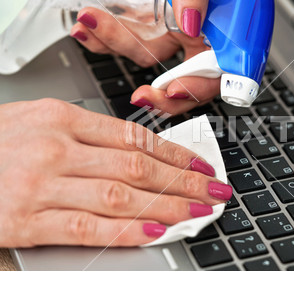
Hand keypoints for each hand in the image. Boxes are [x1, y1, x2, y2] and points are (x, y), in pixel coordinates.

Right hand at [0, 99, 231, 246]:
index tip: (199, 165)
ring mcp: (40, 185)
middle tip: (213, 189)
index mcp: (60, 118)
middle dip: (182, 179)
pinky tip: (156, 230)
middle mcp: (54, 148)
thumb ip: (87, 136)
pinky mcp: (25, 220)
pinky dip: (126, 230)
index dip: (174, 153)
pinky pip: (87, 226)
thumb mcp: (38, 121)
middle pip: (136, 165)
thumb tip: (138, 151)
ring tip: (198, 210)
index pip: (134, 137)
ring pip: (121, 195)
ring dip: (166, 204)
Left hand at [70, 0, 218, 115]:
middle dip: (160, 89)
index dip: (200, 87)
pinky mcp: (149, 15)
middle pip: (184, 76)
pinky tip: (91, 26)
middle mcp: (204, 30)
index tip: (174, 92)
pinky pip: (130, 35)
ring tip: (92, 22)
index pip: (221, 72)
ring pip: (148, 53)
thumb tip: (190, 22)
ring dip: (118, 45)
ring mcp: (174, 25)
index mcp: (230, 25)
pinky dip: (108, 35)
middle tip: (143, 94)